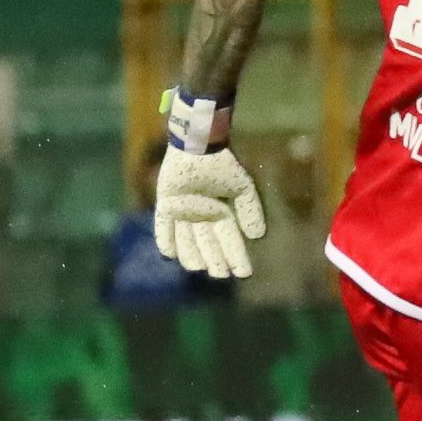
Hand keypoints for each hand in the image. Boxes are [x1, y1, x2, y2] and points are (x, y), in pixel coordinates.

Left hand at [154, 147, 267, 278]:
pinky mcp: (165, 205)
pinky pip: (164, 228)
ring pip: (187, 241)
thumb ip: (251, 210)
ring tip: (199, 267)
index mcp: (222, 214)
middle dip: (215, 260)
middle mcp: (202, 217)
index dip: (237, 257)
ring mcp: (182, 213)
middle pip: (208, 245)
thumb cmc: (222, 165)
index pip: (230, 240)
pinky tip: (170, 255)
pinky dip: (166, 240)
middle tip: (220, 274)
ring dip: (192, 255)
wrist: (197, 146)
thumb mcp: (242, 187)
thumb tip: (257, 236)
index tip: (244, 273)